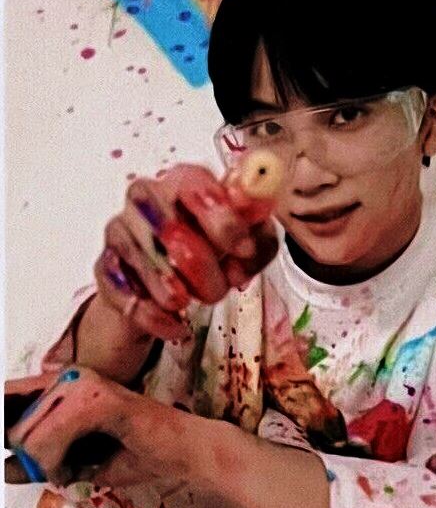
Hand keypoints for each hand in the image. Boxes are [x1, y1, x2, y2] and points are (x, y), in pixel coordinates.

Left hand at [7, 365, 196, 486]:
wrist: (185, 453)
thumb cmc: (143, 453)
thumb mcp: (79, 461)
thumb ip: (42, 461)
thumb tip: (5, 469)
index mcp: (65, 385)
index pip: (11, 397)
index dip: (10, 428)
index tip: (15, 455)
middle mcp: (69, 377)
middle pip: (13, 421)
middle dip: (27, 456)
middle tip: (55, 471)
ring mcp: (82, 384)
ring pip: (28, 432)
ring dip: (42, 463)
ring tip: (67, 471)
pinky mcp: (97, 399)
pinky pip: (52, 436)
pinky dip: (55, 461)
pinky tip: (72, 468)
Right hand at [94, 163, 279, 343]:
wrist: (168, 291)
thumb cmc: (209, 258)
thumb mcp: (245, 251)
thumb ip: (259, 242)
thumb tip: (249, 245)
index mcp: (185, 182)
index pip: (196, 184)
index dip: (223, 220)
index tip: (242, 250)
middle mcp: (146, 197)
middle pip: (169, 225)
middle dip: (200, 266)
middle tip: (216, 292)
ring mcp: (120, 229)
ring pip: (144, 258)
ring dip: (171, 290)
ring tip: (186, 304)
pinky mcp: (105, 266)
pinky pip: (123, 289)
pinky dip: (151, 313)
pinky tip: (173, 324)